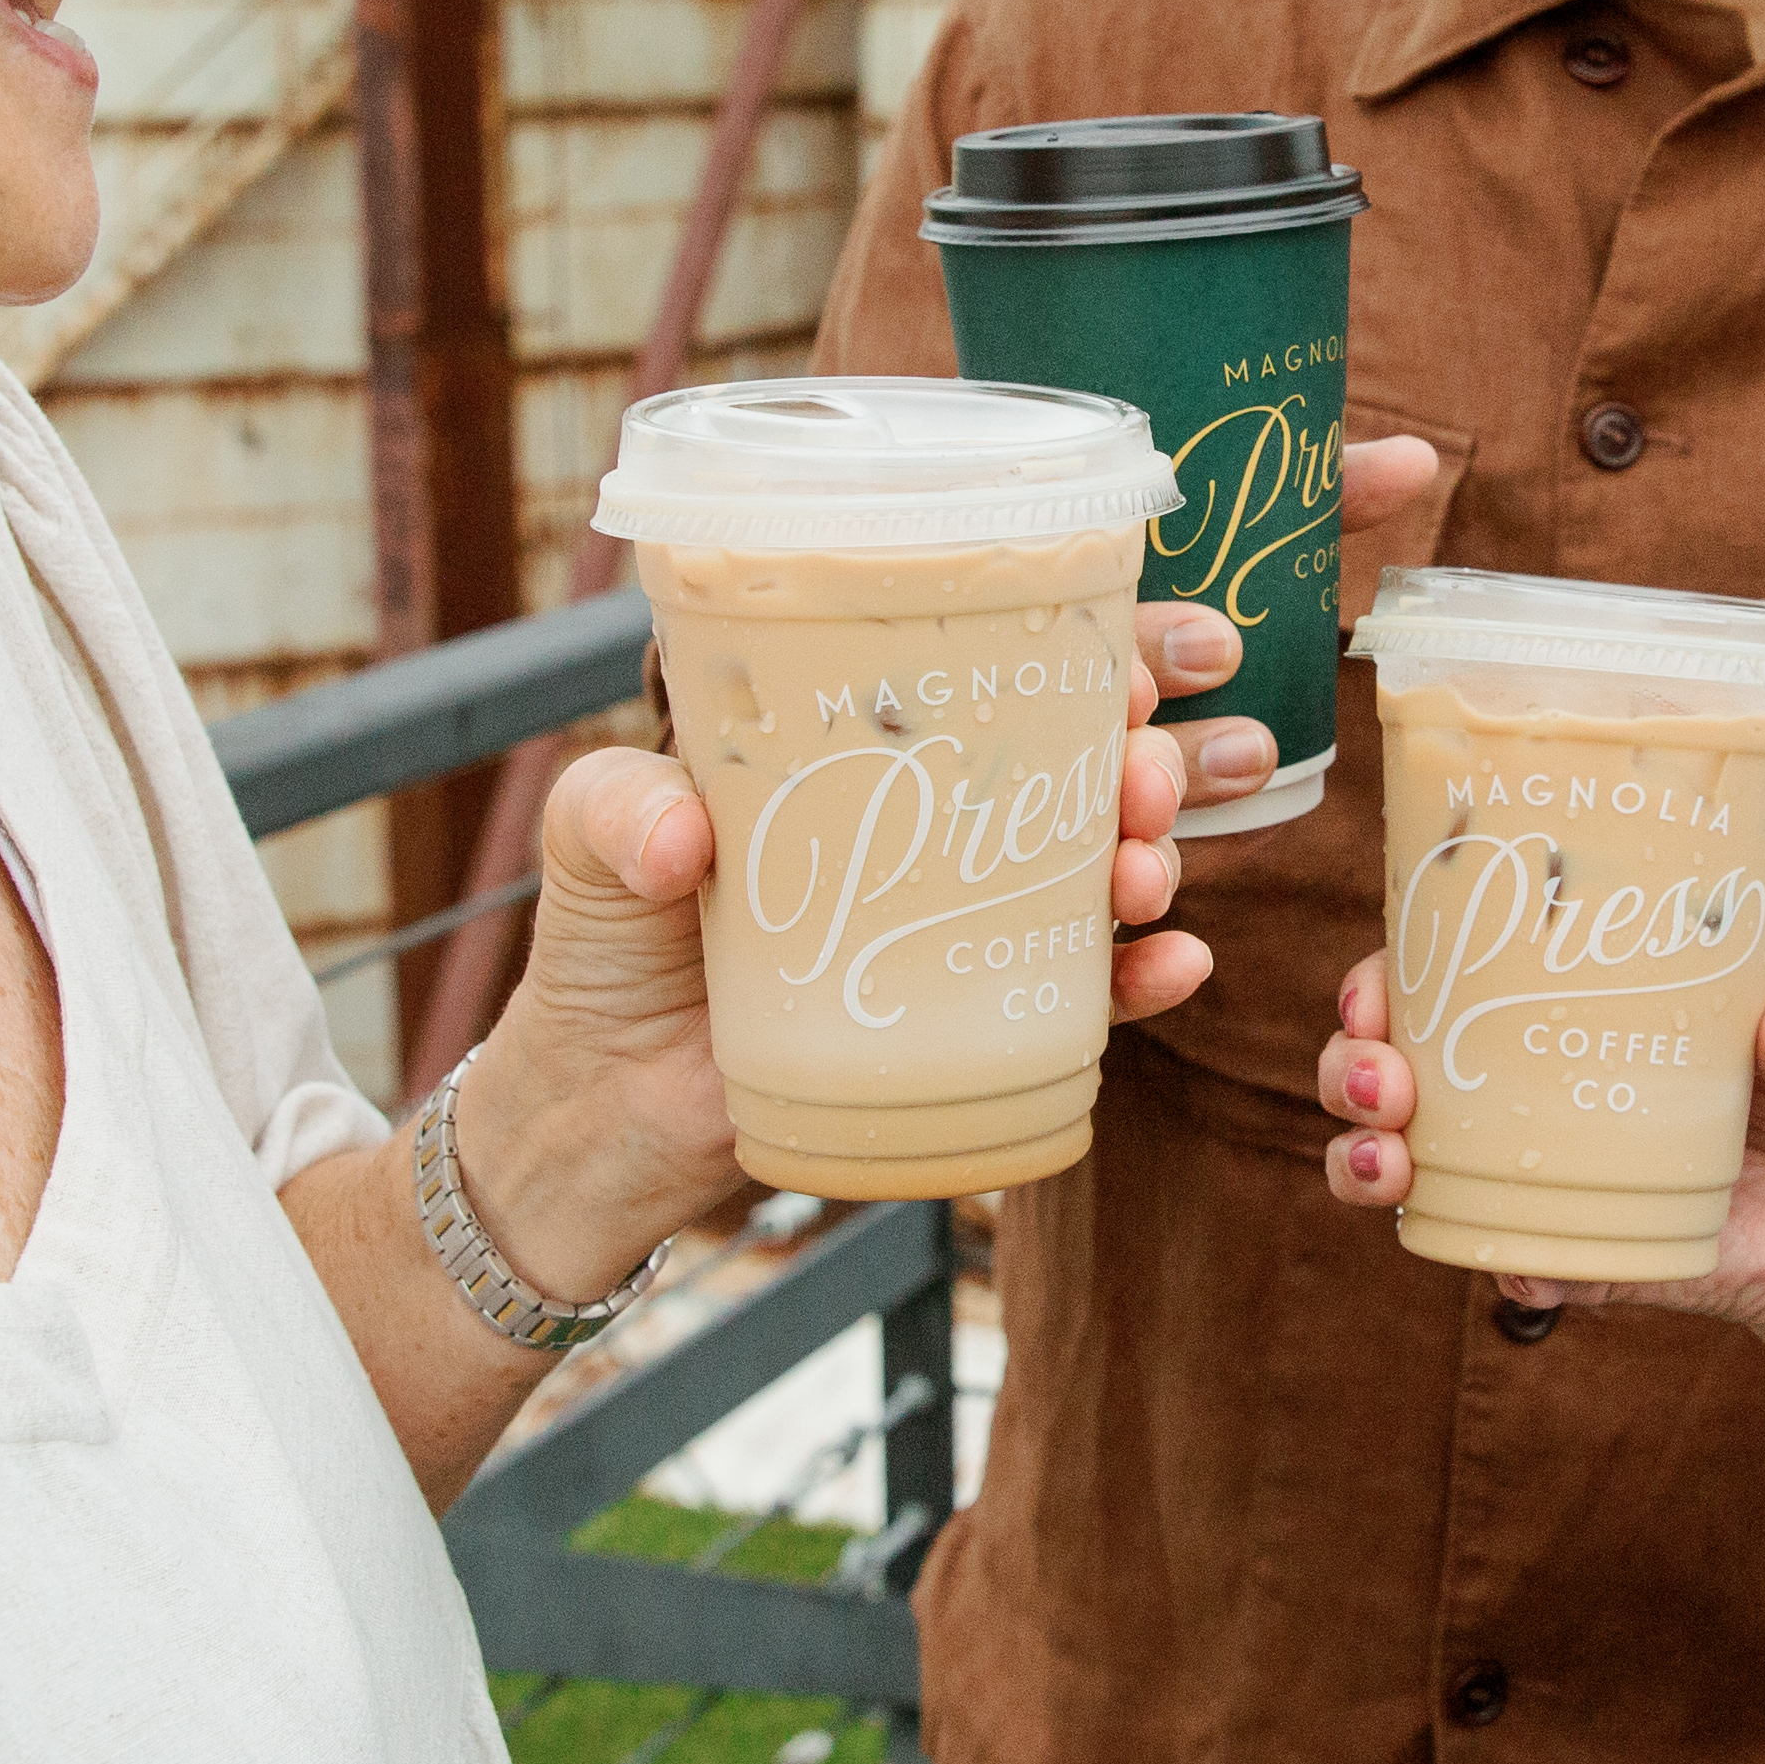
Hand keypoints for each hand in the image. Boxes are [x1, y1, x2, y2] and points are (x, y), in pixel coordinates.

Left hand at [463, 431, 1448, 1287]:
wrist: (604, 1112)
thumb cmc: (601, 949)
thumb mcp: (587, 843)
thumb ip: (616, 813)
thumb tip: (684, 838)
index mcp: (856, 740)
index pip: (987, 667)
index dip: (1084, 651)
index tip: (1142, 659)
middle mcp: (924, 819)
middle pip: (1071, 762)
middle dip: (1146, 755)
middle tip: (1149, 770)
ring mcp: (953, 918)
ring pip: (1093, 868)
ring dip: (1150, 855)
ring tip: (1145, 868)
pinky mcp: (967, 1017)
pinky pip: (1079, 993)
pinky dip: (1142, 978)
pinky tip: (1176, 963)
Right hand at [1307, 963, 1764, 1377]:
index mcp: (1556, 1012)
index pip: (1438, 980)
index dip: (1379, 982)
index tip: (1375, 989)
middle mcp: (1518, 1093)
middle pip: (1383, 1076)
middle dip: (1347, 1072)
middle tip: (1382, 1078)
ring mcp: (1534, 1180)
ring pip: (1404, 1171)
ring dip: (1364, 1165)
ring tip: (1391, 1162)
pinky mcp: (1575, 1257)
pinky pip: (1509, 1261)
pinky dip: (1497, 1259)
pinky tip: (1515, 1257)